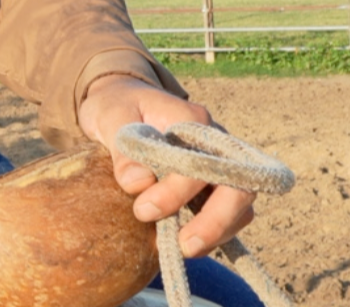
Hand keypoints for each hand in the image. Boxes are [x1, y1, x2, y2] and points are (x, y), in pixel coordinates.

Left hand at [77, 75, 255, 257]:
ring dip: (217, 232)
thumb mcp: (110, 117)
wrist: (121, 101)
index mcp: (192, 119)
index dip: (178, 191)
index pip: (202, 160)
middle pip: (237, 186)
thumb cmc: (117, 105)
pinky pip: (227, 213)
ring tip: (181, 248)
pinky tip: (187, 246)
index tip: (143, 208)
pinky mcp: (210, 184)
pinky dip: (213, 234)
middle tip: (183, 245)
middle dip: (215, 222)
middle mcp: (214, 142)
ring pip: (239, 204)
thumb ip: (123, 149)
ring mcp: (217, 163)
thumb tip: (138, 184)